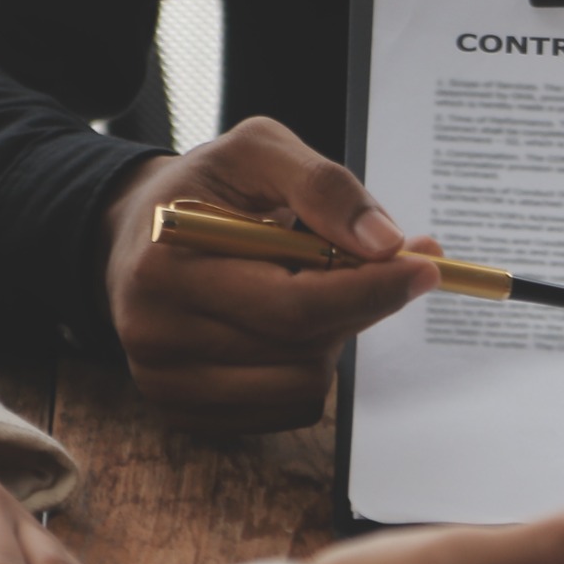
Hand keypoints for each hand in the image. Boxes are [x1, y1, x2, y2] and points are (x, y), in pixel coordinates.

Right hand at [102, 117, 440, 433]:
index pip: (294, 302)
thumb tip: (385, 241)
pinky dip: (307, 369)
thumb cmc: (207, 190)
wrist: (139, 235)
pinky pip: (287, 409)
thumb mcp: (258, 151)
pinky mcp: (183, 412)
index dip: (370, 289)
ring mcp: (164, 380)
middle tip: (385, 268)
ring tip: (304, 288)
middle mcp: (154, 329)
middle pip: (305, 346)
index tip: (424, 268)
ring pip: (304, 384)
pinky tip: (285, 327)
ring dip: (331, 338)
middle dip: (358, 305)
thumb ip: (322, 184)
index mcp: (167, 261)